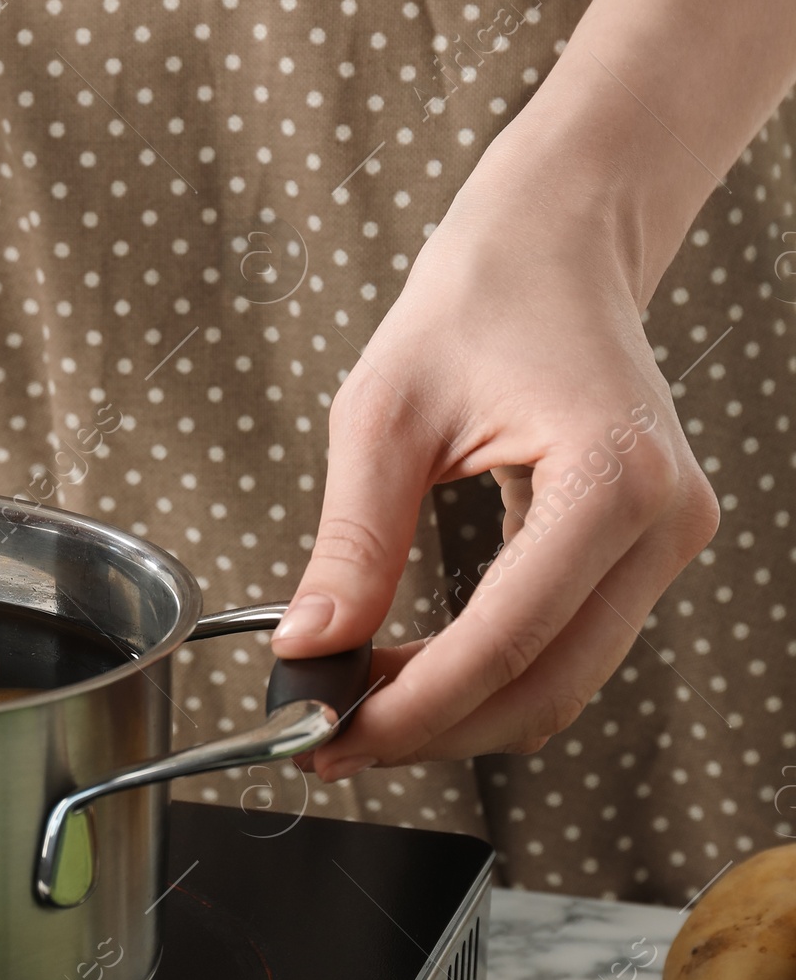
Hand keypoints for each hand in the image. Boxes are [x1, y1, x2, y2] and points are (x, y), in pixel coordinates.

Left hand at [268, 135, 718, 773]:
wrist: (559, 239)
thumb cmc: (480, 296)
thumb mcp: (384, 413)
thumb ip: (353, 542)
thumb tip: (309, 647)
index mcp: (613, 476)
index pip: (506, 641)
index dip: (413, 708)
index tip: (327, 731)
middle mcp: (664, 520)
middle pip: (545, 688)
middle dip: (433, 730)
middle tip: (330, 741)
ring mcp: (669, 540)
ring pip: (563, 685)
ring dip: (460, 713)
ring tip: (359, 709)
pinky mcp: (650, 549)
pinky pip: (571, 647)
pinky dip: (490, 675)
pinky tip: (413, 672)